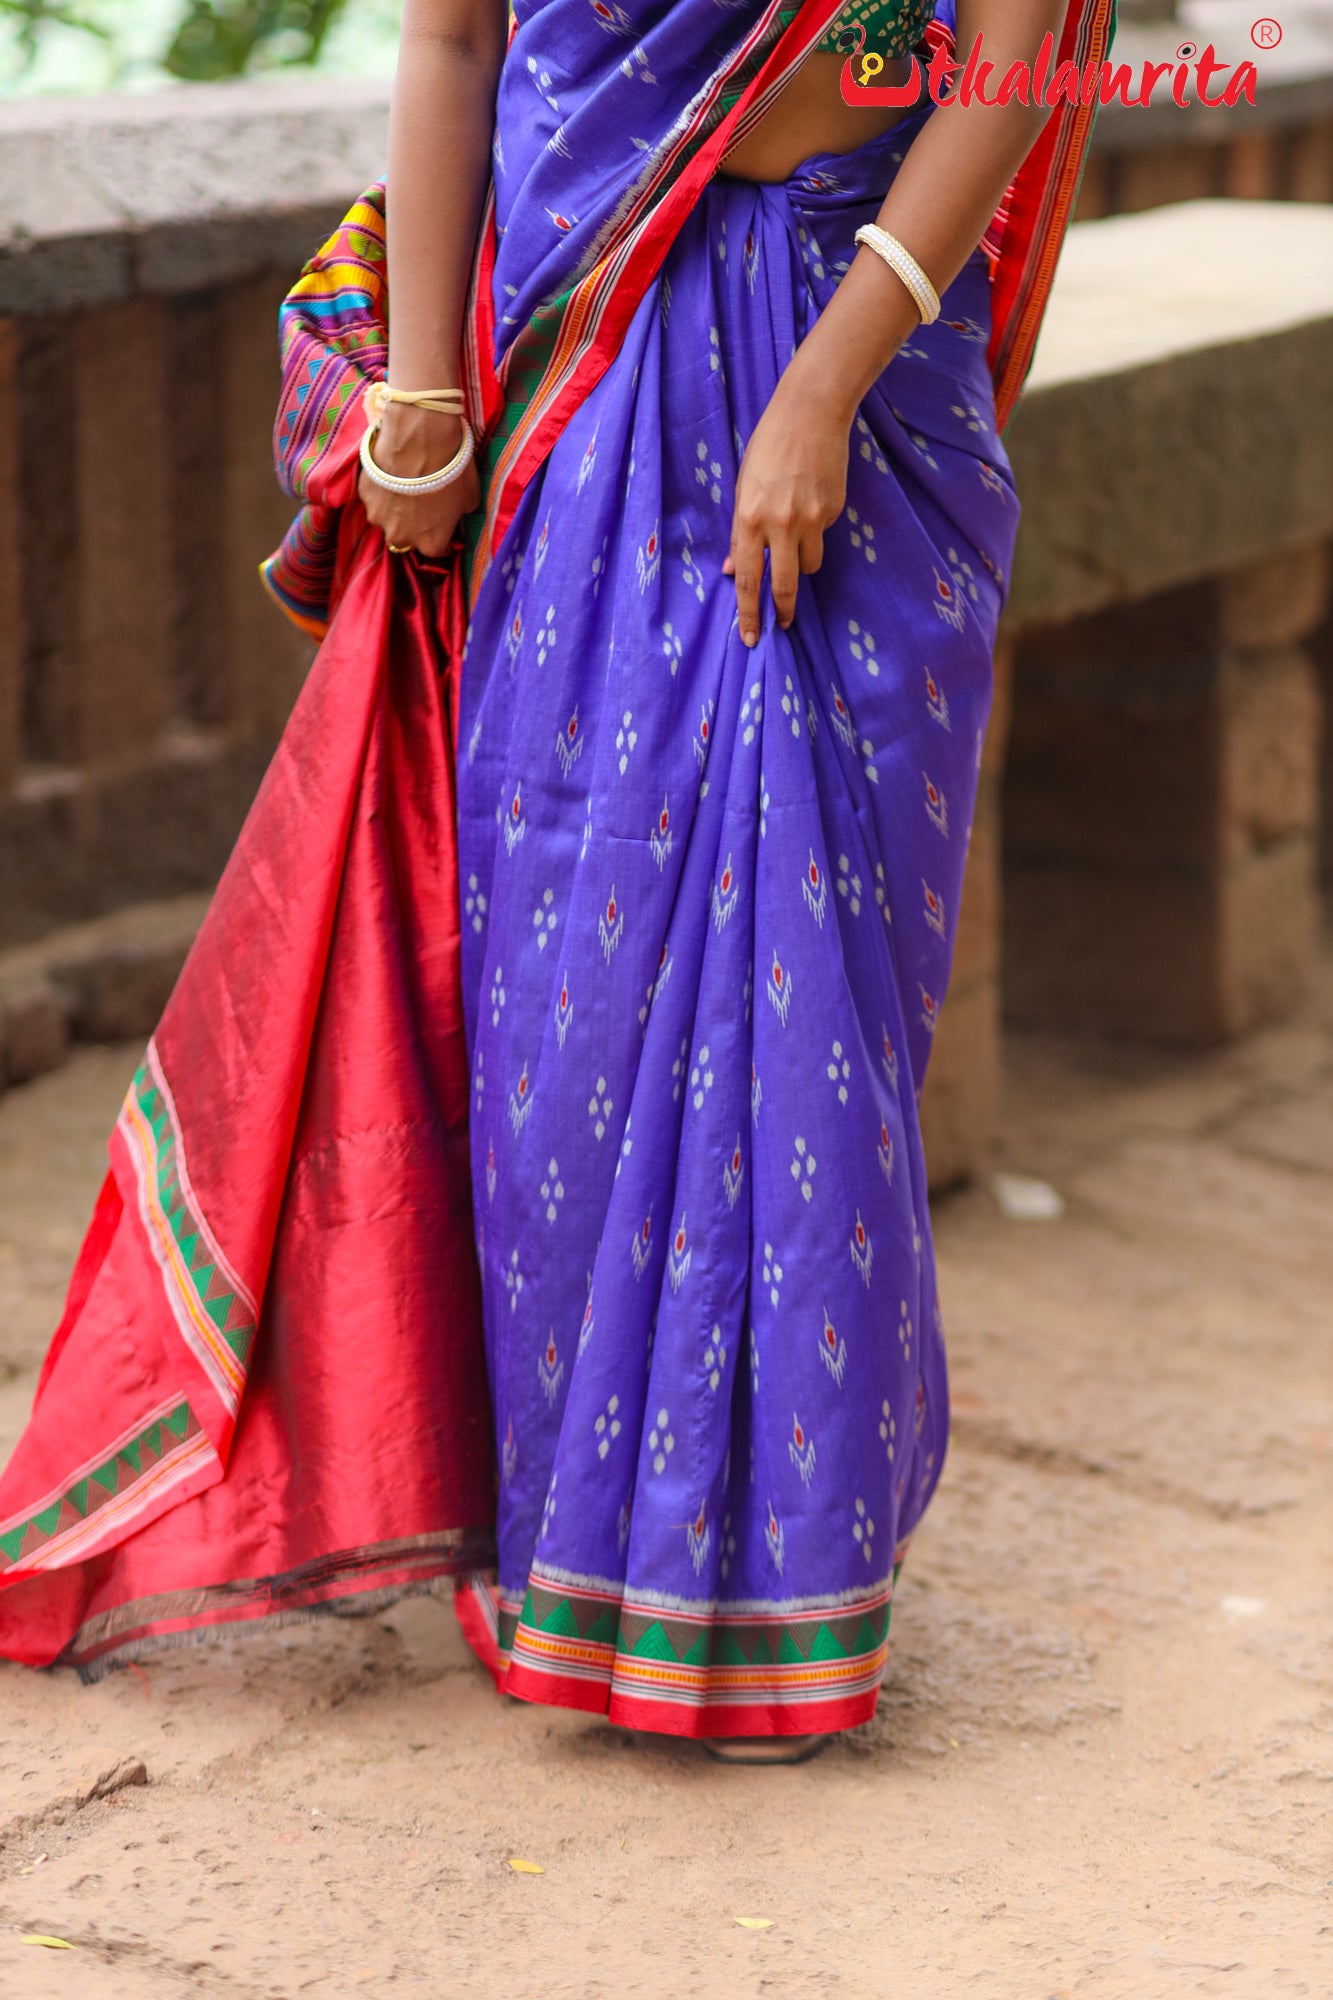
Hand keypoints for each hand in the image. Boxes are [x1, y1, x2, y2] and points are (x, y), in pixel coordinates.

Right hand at [358, 404, 480, 557]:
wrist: (420, 438)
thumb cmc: (451, 470)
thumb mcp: (470, 498)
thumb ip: (460, 513)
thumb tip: (455, 512)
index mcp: (431, 545)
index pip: (437, 547)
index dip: (441, 531)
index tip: (443, 517)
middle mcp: (401, 538)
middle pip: (407, 537)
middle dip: (414, 524)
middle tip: (422, 499)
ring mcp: (379, 518)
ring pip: (387, 518)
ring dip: (394, 508)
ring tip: (405, 483)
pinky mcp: (364, 495)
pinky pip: (375, 497)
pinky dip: (382, 489)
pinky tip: (392, 471)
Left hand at [723, 359, 852, 645]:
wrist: (811, 414)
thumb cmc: (768, 448)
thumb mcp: (743, 488)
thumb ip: (740, 533)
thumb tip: (735, 569)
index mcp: (750, 518)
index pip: (749, 580)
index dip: (749, 613)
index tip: (751, 638)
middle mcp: (781, 524)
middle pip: (784, 586)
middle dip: (782, 611)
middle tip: (782, 625)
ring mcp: (812, 520)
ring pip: (809, 566)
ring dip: (800, 564)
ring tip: (795, 537)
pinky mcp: (833, 512)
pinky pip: (822, 536)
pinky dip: (815, 530)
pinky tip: (811, 499)